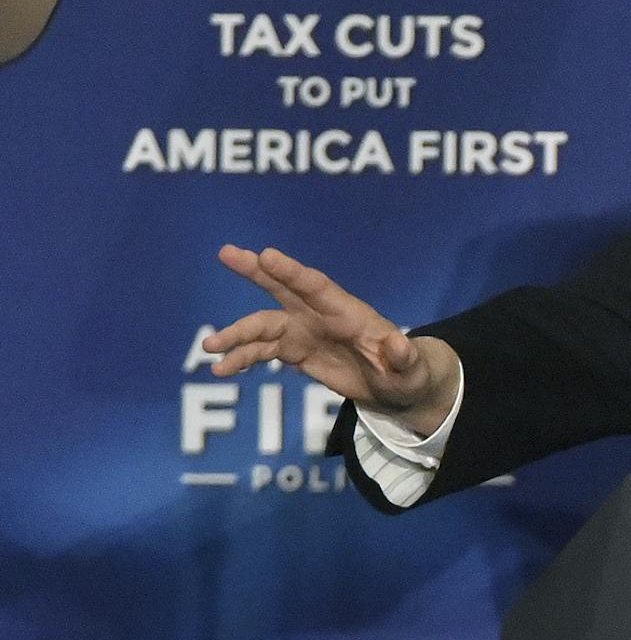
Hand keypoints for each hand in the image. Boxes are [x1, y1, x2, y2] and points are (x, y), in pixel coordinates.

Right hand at [203, 245, 459, 435]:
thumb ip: (404, 358)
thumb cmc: (408, 373)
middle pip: (284, 287)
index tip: (266, 255)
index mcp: (349, 312)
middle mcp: (321, 315)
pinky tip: (221, 368)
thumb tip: (399, 344)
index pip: (317, 286)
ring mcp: (305, 331)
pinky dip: (242, 357)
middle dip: (256, 270)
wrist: (396, 387)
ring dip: (237, 333)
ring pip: (264, 324)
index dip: (291, 271)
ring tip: (210, 347)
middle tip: (226, 253)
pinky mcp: (295, 350)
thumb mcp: (412, 370)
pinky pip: (262, 350)